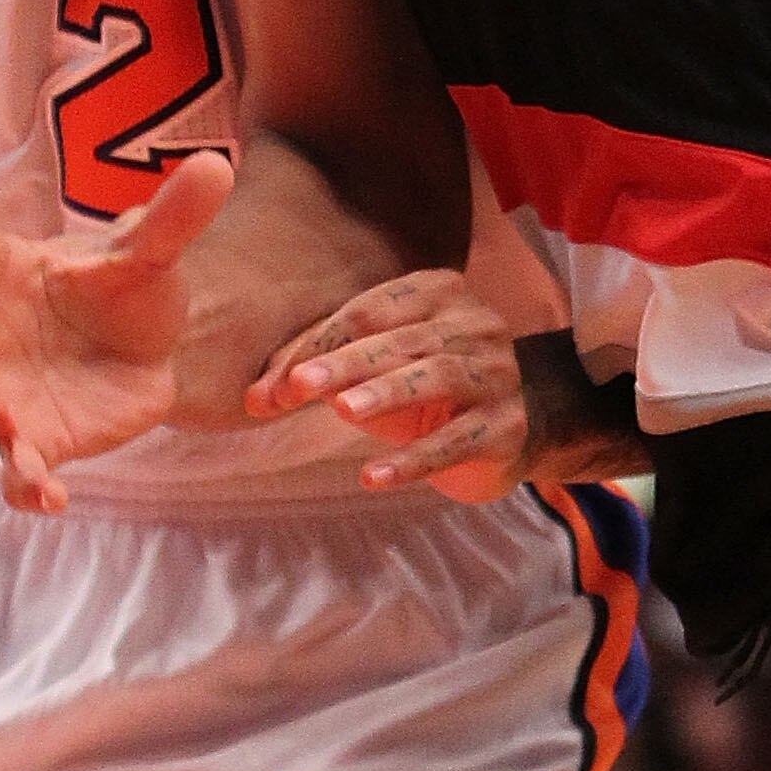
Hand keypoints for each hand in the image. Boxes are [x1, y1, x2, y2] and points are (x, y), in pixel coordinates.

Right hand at [0, 152, 235, 511]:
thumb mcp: (150, 255)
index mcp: (12, 275)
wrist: (145, 355)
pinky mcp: (37, 442)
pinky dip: (29, 486)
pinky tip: (52, 498)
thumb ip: (172, 218)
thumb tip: (215, 164)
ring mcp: (5, 394)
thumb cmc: (124, 292)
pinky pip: (20, 471)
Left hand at [247, 269, 528, 500]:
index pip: (371, 311)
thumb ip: (321, 370)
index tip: (277, 386)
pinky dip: (413, 459)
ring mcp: (497, 373)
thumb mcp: (376, 370)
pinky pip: (457, 441)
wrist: (514, 428)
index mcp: (439, 293)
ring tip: (344, 412)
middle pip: (403, 340)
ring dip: (387, 393)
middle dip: (346, 363)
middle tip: (300, 387)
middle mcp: (475, 324)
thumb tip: (256, 398)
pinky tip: (373, 476)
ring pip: (438, 377)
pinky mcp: (506, 426)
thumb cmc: (429, 390)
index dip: (321, 343)